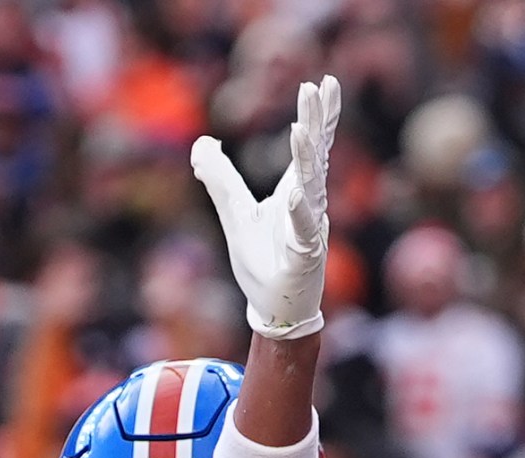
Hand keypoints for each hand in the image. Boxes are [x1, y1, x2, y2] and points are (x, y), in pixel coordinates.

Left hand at [193, 75, 338, 340]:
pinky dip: (298, 214)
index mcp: (297, 191)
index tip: (323, 83)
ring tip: (301, 129)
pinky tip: (293, 197)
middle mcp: (309, 204)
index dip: (318, 116)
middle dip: (318, 121)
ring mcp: (310, 228)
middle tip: (320, 88)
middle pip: (316, 155)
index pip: (311, 147)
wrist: (273, 306)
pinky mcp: (305, 256)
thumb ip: (219, 179)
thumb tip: (201, 144)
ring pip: (311, 187)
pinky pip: (303, 232)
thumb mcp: (233, 213)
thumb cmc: (262, 259)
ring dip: (306, 157)